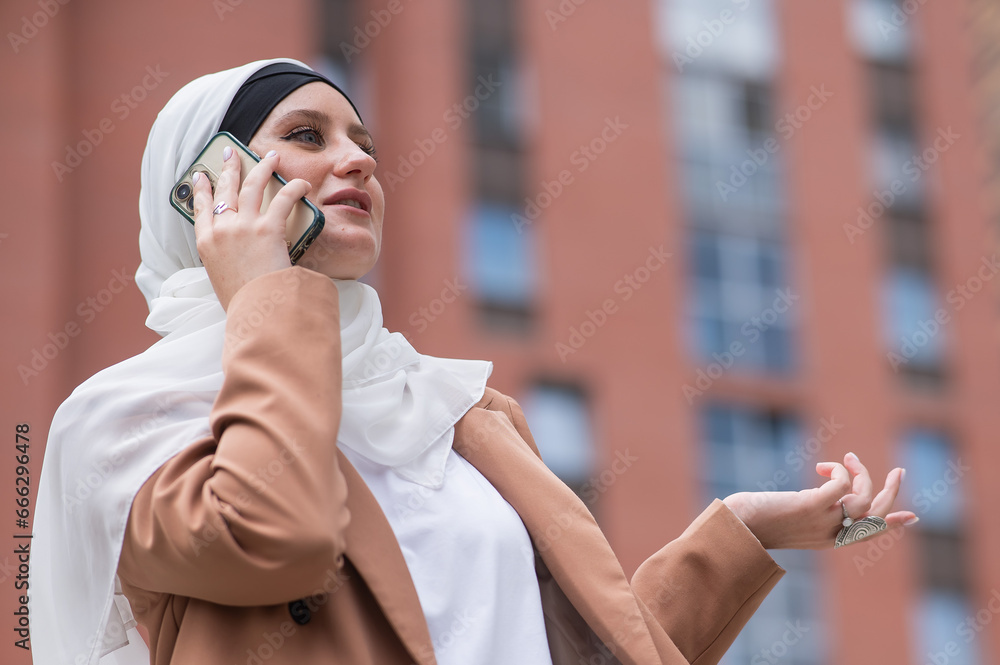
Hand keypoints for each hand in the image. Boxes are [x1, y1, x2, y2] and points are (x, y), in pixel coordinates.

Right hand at [191, 146, 310, 309]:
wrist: (257, 312)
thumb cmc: (245, 304)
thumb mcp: (223, 281)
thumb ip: (226, 262)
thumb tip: (239, 257)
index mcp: (206, 245)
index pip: (200, 209)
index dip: (201, 190)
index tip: (201, 176)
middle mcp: (221, 231)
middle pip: (224, 190)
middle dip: (229, 168)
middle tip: (231, 154)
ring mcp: (243, 228)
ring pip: (252, 186)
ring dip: (262, 167)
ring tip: (270, 156)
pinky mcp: (267, 229)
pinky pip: (283, 199)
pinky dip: (294, 188)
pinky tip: (302, 183)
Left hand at [722, 452, 917, 548]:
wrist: (734, 527)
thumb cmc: (753, 519)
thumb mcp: (788, 517)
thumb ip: (809, 509)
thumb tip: (816, 494)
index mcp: (827, 540)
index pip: (867, 534)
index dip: (891, 524)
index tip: (912, 516)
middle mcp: (830, 534)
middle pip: (875, 515)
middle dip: (891, 492)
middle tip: (898, 471)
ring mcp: (822, 521)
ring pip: (863, 497)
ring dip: (860, 473)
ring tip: (845, 459)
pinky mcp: (812, 506)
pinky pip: (842, 485)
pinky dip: (840, 472)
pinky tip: (824, 467)